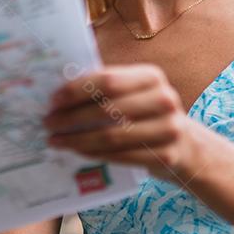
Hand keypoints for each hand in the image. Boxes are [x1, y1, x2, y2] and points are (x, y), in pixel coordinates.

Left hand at [43, 64, 197, 180]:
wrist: (185, 145)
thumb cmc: (147, 114)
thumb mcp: (134, 93)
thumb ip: (105, 89)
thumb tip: (59, 93)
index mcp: (151, 76)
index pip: (107, 80)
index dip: (76, 90)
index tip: (53, 100)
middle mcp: (164, 99)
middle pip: (106, 109)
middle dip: (71, 117)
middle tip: (48, 123)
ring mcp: (169, 129)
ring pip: (111, 136)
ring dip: (77, 139)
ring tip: (56, 140)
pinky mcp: (166, 156)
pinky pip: (120, 156)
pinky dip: (94, 154)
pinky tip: (76, 151)